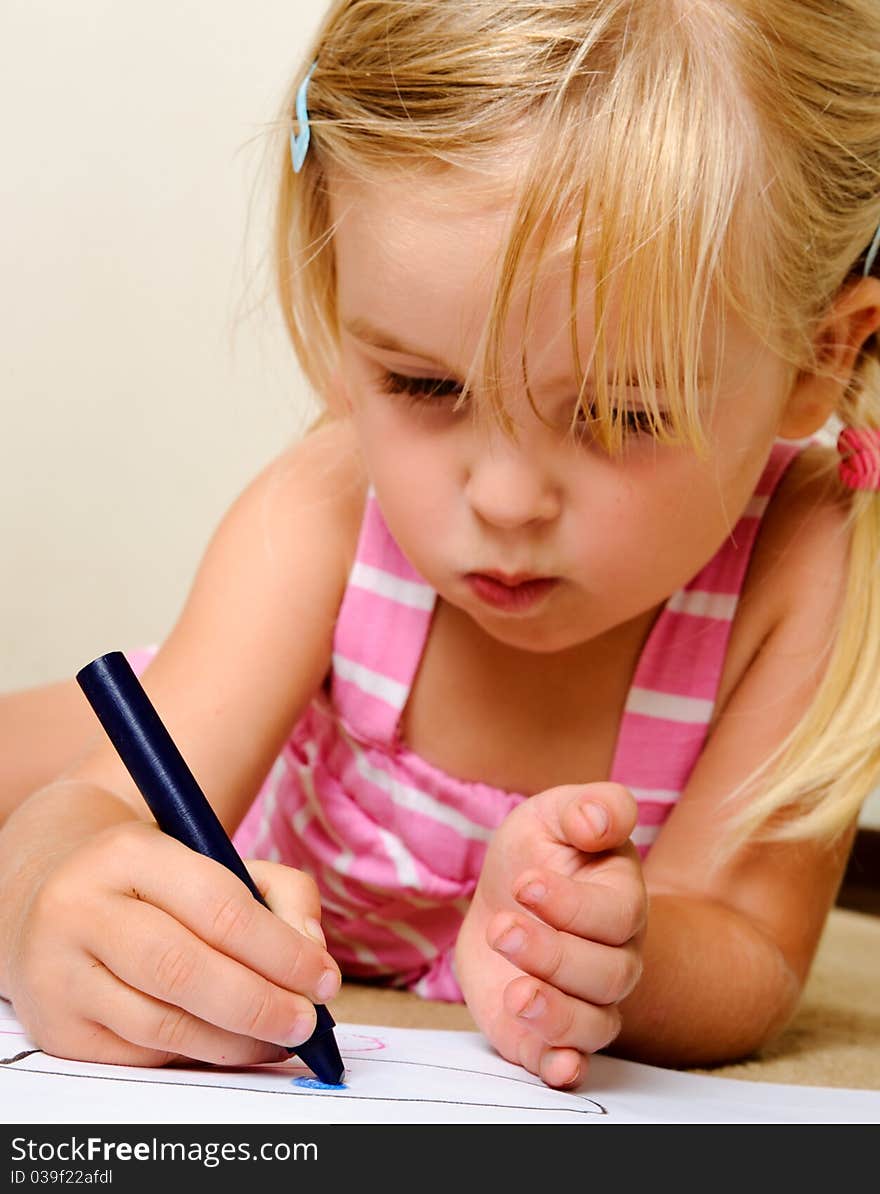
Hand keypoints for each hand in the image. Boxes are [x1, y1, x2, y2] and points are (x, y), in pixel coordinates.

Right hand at [6, 820, 339, 1066]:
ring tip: (278, 1039)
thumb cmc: (153, 883)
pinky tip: (228, 1044)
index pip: (218, 907)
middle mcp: (82, 910)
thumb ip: (279, 891)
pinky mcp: (57, 1028)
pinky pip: (142, 1055)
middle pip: (184, 970)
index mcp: (128, 853)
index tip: (325, 978)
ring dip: (235, 1042)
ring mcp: (60, 973)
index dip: (281, 950)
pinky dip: (196, 1056)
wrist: (51, 898)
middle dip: (260, 1003)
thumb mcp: (210, 858)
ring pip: (163, 1025)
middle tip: (306, 1020)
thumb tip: (312, 952)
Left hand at [455, 782, 645, 1087]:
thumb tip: (596, 822)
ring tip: (515, 993)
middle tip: (503, 928)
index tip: (526, 884)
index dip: (572, 905)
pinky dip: (565, 1067)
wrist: (505, 895)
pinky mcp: (550, 1032)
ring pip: (594, 1024)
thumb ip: (588, 807)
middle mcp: (615, 956)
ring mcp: (586, 1000)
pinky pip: (571, 1062)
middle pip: (608, 974)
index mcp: (621, 900)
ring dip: (556, 1014)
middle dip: (553, 955)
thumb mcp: (554, 813)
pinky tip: (554, 1065)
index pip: (616, 914)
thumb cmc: (539, 851)